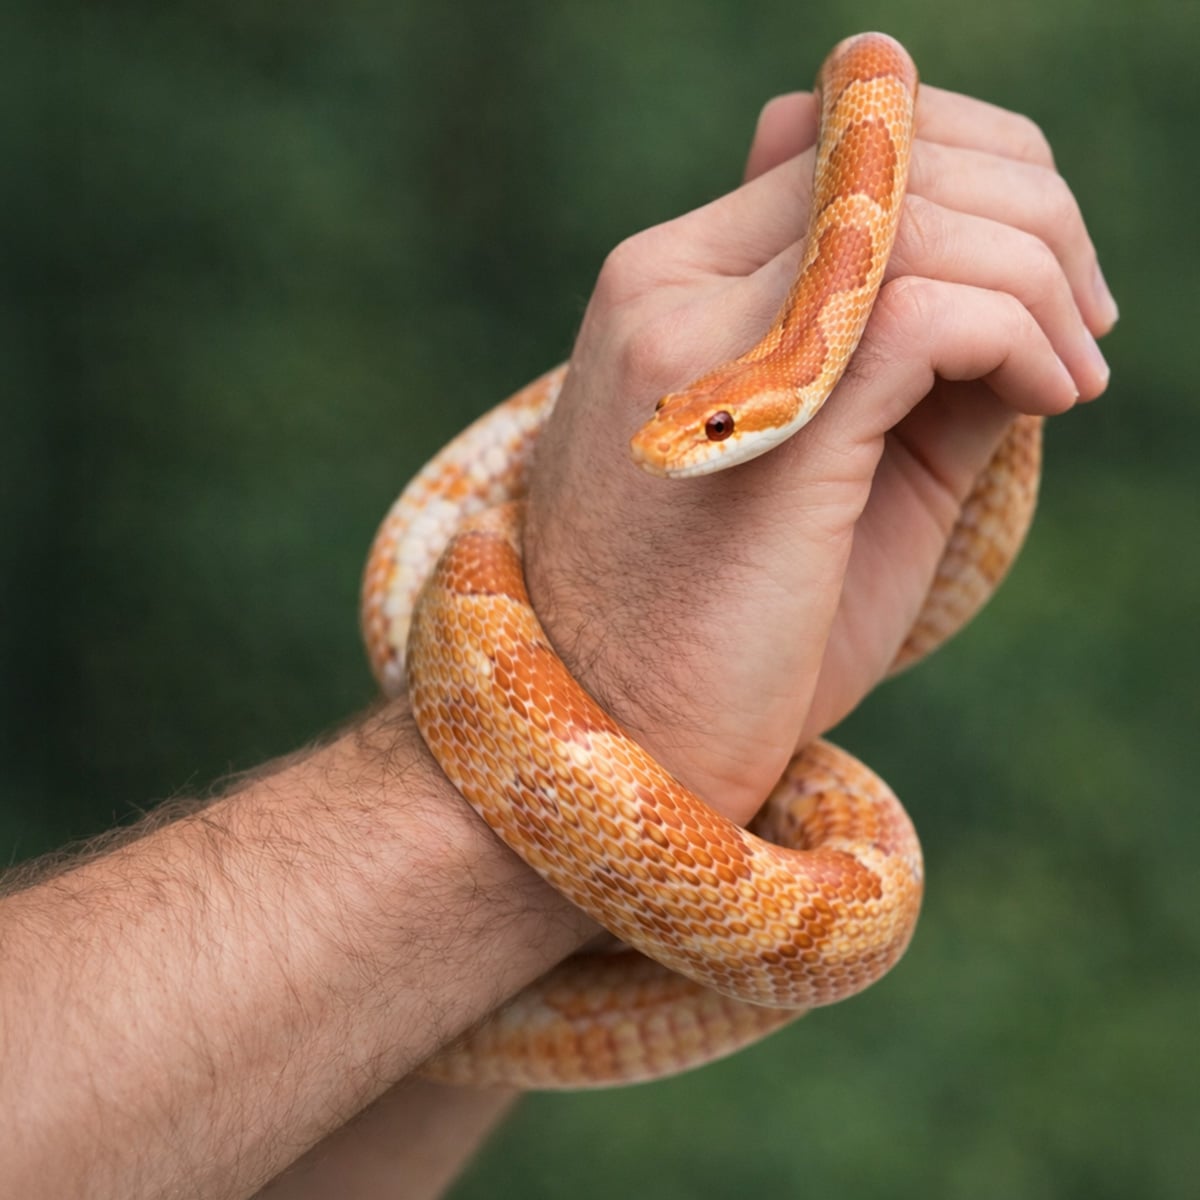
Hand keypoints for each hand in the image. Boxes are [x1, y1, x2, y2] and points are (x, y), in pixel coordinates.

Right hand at [524, 84, 1114, 822]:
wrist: (623, 741)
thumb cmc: (725, 620)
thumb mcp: (825, 459)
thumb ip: (902, 348)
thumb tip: (1020, 275)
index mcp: (668, 282)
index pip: (846, 138)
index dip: (981, 177)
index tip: (1050, 290)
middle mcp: (667, 284)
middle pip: (891, 145)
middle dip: (1035, 212)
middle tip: (1085, 324)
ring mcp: (698, 343)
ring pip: (921, 210)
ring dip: (1044, 278)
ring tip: (1073, 375)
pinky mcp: (764, 423)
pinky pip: (931, 305)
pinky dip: (1023, 334)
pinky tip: (1052, 397)